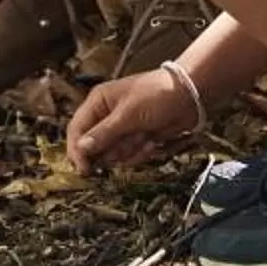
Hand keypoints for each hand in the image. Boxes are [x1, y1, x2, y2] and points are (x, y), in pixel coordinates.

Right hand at [67, 67, 202, 173]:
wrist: (189, 97)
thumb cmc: (157, 95)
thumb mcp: (128, 114)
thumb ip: (104, 133)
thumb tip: (81, 148)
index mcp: (98, 102)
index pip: (77, 129)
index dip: (77, 150)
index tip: (84, 169)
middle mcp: (106, 116)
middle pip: (94, 146)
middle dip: (112, 150)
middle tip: (130, 143)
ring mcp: (122, 130)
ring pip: (113, 154)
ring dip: (129, 151)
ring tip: (145, 137)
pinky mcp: (136, 139)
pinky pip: (130, 156)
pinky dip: (141, 152)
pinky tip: (152, 140)